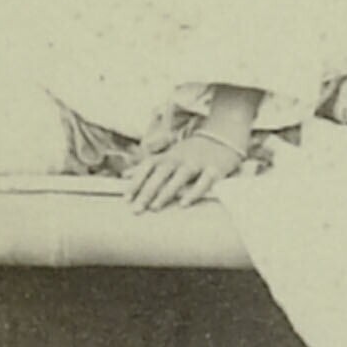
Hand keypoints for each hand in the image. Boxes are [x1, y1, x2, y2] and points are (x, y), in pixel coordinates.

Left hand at [124, 130, 243, 212]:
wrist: (222, 137)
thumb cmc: (189, 152)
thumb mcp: (167, 156)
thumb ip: (147, 167)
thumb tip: (124, 176)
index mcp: (166, 157)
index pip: (147, 167)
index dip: (135, 182)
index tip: (126, 199)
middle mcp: (179, 159)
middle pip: (160, 174)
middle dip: (146, 192)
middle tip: (136, 210)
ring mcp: (196, 163)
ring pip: (179, 177)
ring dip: (166, 192)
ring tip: (155, 208)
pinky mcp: (214, 169)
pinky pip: (204, 181)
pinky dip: (194, 192)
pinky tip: (184, 204)